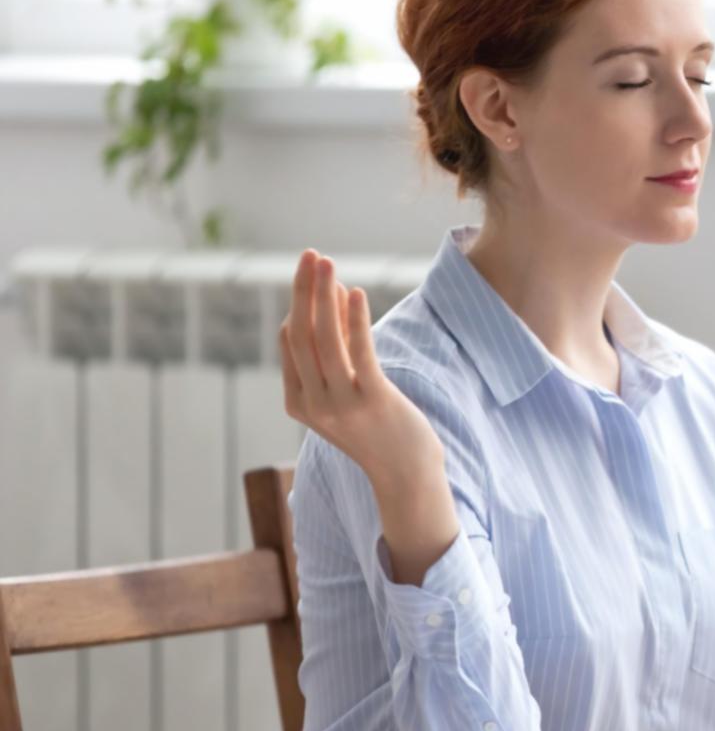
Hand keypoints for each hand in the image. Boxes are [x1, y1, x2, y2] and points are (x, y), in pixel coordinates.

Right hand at [279, 249, 443, 483]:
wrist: (406, 475)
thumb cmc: (380, 429)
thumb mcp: (348, 391)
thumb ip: (336, 351)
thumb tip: (332, 296)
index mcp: (299, 402)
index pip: (291, 342)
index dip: (303, 303)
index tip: (316, 274)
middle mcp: (313, 405)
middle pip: (301, 334)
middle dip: (303, 290)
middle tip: (310, 254)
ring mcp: (340, 406)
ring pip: (323, 340)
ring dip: (323, 295)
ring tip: (328, 263)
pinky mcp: (371, 402)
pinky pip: (358, 353)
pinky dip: (354, 320)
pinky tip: (356, 294)